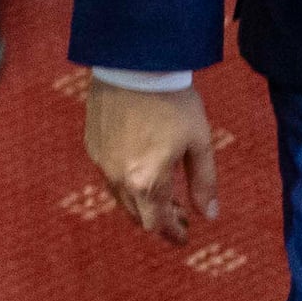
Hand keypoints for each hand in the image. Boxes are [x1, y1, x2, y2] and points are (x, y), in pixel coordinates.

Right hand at [84, 81, 220, 242]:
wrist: (134, 64)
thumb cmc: (173, 101)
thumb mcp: (198, 142)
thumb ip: (204, 183)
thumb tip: (209, 215)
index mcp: (147, 182)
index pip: (157, 224)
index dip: (172, 234)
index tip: (184, 236)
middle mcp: (119, 179)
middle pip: (136, 216)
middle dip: (158, 220)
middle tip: (178, 215)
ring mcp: (101, 162)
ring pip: (120, 198)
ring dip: (140, 202)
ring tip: (161, 192)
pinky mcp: (92, 145)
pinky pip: (108, 175)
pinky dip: (125, 182)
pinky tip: (140, 167)